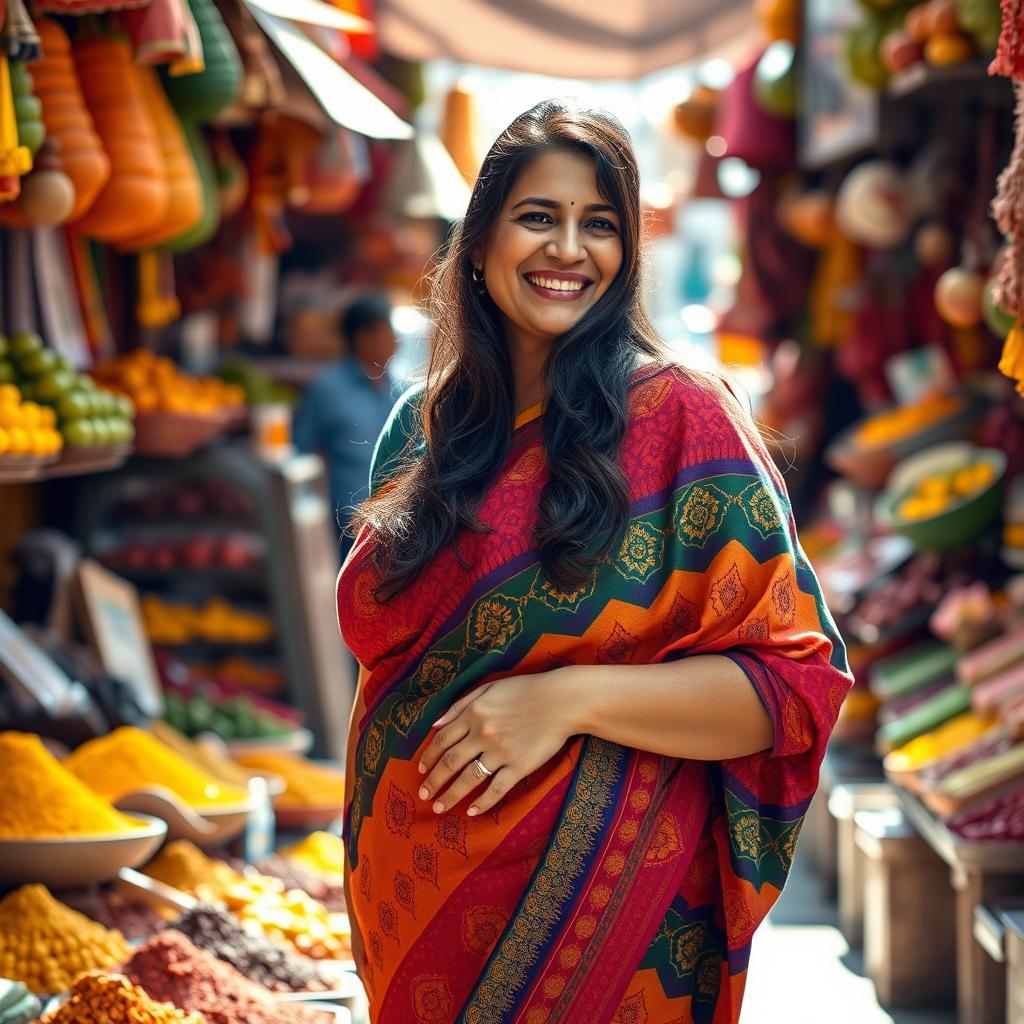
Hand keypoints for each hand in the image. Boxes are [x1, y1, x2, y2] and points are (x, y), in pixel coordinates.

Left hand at [416, 670, 575, 816]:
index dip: (429, 757)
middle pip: (450, 762)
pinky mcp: (520, 766)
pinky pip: (497, 789)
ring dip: (451, 796)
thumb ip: (460, 704)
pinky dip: (483, 803)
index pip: (442, 739)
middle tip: (423, 795)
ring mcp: (501, 752)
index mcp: (473, 713)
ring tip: (439, 807)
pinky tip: (471, 812)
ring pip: (469, 779)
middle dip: (434, 781)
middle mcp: (482, 734)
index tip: (421, 770)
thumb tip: (435, 724)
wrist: (561, 700)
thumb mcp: (489, 687)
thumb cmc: (526, 690)